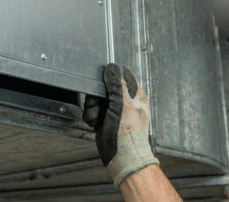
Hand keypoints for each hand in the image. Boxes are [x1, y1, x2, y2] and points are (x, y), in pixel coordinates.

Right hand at [82, 64, 158, 186]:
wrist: (122, 158)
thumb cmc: (128, 136)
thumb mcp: (122, 105)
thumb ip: (117, 86)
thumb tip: (112, 68)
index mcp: (136, 95)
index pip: (122, 75)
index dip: (110, 77)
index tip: (102, 84)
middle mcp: (126, 101)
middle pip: (104, 87)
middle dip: (96, 97)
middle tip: (98, 105)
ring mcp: (115, 110)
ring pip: (96, 99)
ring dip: (92, 108)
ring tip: (97, 118)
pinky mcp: (106, 119)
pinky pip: (93, 111)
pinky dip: (91, 117)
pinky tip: (96, 123)